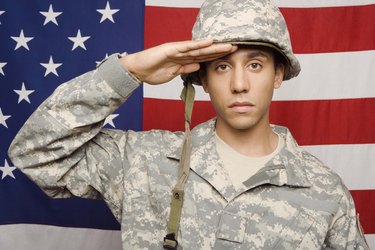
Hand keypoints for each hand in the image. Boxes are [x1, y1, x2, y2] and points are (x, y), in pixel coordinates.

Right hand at [120, 39, 236, 84]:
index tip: (230, 57)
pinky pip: (187, 47)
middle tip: (236, 47)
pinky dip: (198, 44)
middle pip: (205, 51)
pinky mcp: (171, 49)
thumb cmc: (153, 72)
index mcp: (184, 60)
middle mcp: (183, 53)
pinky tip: (209, 42)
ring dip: (214, 47)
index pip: (204, 58)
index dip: (217, 56)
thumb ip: (185, 69)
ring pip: (199, 48)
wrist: (138, 70)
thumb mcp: (174, 73)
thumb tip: (198, 66)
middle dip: (220, 50)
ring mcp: (177, 50)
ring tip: (228, 45)